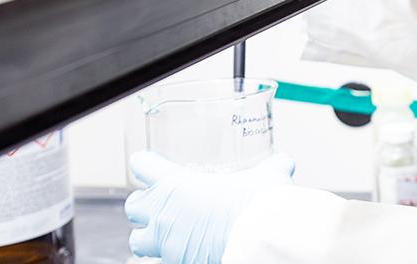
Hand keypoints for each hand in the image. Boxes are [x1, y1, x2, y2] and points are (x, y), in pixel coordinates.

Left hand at [126, 152, 295, 263]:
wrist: (261, 240)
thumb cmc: (256, 206)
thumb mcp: (267, 177)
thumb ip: (272, 167)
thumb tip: (283, 163)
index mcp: (176, 184)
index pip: (143, 166)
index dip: (144, 163)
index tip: (146, 163)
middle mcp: (164, 213)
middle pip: (133, 206)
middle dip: (143, 206)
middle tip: (158, 205)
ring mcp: (167, 243)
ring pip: (138, 241)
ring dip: (148, 237)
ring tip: (164, 235)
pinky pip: (162, 261)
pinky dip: (171, 257)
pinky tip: (187, 252)